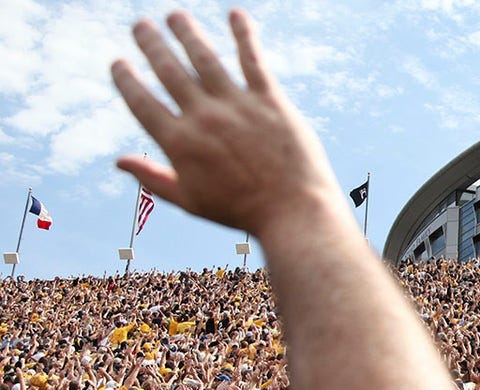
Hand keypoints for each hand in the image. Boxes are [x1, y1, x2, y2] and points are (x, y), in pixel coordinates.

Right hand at [112, 10, 343, 234]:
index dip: (126, 80)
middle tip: (141, 25)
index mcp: (180, 143)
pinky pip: (253, 60)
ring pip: (205, 58)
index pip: (142, 102)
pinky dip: (243, 34)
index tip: (118, 63)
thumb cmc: (242, 212)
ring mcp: (237, 106)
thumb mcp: (191, 201)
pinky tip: (235, 14)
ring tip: (175, 16)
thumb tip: (119, 161)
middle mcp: (204, 118)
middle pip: (169, 70)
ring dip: (186, 32)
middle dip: (151, 44)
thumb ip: (153, 178)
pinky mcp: (270, 101)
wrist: (294, 213)